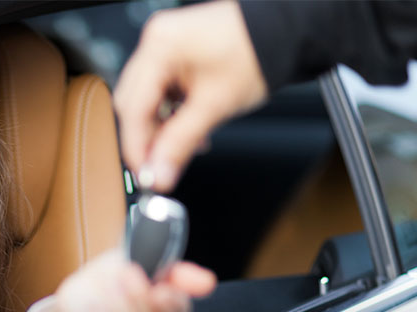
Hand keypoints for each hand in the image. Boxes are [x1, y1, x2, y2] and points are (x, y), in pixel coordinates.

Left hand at [32, 249, 215, 311]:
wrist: (83, 293)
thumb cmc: (116, 275)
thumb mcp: (141, 258)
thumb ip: (172, 269)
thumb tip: (206, 281)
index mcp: (169, 304)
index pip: (181, 311)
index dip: (174, 303)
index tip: (162, 290)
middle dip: (140, 298)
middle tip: (126, 274)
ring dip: (120, 308)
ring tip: (108, 285)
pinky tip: (94, 301)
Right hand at [113, 0, 267, 191]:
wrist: (284, 32)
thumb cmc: (257, 52)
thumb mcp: (215, 105)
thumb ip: (180, 143)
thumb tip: (159, 174)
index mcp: (161, 46)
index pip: (133, 107)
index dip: (137, 147)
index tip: (145, 174)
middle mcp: (156, 41)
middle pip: (134, 104)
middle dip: (147, 139)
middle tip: (160, 168)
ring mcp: (164, 45)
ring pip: (146, 100)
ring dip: (160, 128)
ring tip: (182, 148)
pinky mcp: (175, 53)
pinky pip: (161, 90)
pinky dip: (170, 113)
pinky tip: (187, 128)